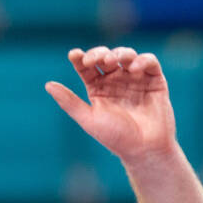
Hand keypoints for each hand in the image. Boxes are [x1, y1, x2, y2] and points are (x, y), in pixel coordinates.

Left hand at [45, 46, 176, 163]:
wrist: (145, 149)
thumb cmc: (116, 137)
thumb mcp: (88, 119)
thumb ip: (69, 102)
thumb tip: (48, 85)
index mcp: (98, 88)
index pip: (86, 67)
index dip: (80, 58)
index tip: (74, 55)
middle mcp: (115, 81)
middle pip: (105, 57)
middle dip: (98, 54)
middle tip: (94, 60)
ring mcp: (135, 79)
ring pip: (126, 55)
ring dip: (119, 53)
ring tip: (112, 61)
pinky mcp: (155, 80)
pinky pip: (149, 62)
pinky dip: (141, 60)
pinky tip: (133, 68)